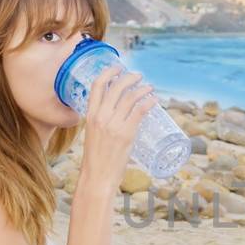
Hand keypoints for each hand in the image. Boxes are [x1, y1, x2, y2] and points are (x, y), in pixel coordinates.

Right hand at [80, 63, 156, 191]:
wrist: (97, 177)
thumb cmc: (96, 160)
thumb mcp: (93, 135)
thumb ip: (102, 123)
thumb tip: (117, 116)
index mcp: (90, 115)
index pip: (97, 86)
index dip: (108, 72)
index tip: (118, 67)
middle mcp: (101, 117)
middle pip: (117, 87)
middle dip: (130, 77)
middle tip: (139, 76)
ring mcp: (114, 125)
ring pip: (131, 97)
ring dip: (143, 89)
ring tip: (149, 88)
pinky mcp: (127, 134)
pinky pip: (140, 111)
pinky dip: (149, 102)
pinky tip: (154, 100)